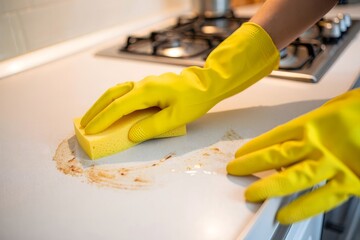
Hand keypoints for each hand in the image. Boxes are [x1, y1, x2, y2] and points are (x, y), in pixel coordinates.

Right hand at [80, 22, 278, 142]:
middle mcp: (142, 84)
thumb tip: (131, 135)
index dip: (102, 119)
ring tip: (92, 116)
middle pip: (111, 95)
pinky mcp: (149, 86)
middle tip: (83, 123)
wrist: (207, 84)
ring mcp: (145, 83)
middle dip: (96, 110)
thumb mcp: (176, 117)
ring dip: (102, 103)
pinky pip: (125, 91)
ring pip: (116, 91)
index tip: (90, 130)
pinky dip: (113, 100)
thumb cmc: (195, 99)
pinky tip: (112, 108)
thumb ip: (152, 127)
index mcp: (146, 91)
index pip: (118, 107)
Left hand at [227, 89, 359, 223]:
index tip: (240, 153)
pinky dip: (301, 207)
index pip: (275, 136)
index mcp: (313, 123)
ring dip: (269, 185)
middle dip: (252, 165)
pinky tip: (284, 214)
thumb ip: (314, 125)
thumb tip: (296, 140)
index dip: (256, 146)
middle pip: (276, 156)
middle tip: (234, 171)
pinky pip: (322, 198)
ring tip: (250, 195)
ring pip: (292, 177)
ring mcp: (332, 163)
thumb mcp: (335, 109)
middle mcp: (318, 143)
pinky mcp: (351, 181)